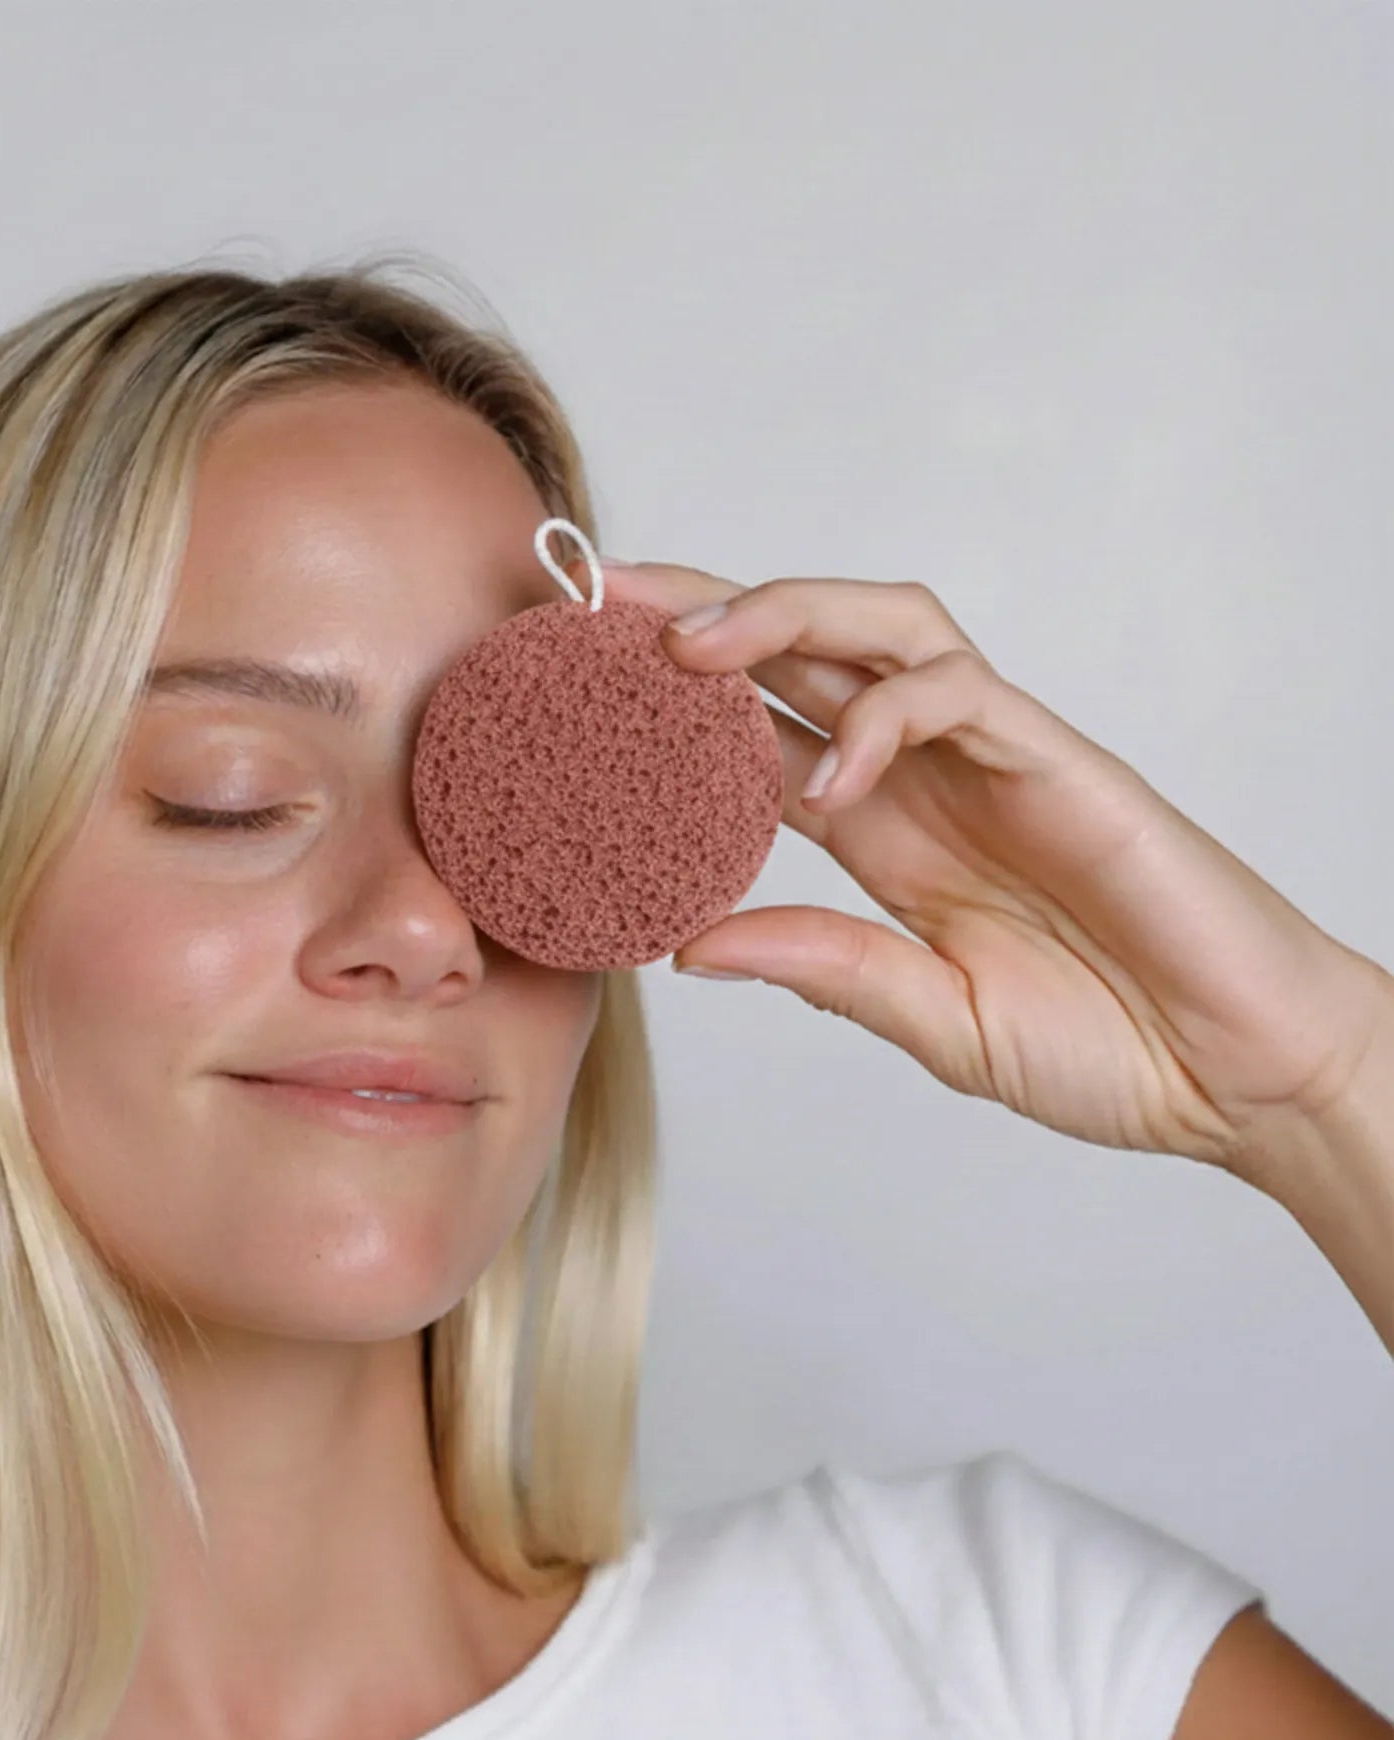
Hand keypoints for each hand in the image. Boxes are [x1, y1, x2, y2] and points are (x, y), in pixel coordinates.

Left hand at [594, 559, 1393, 1172]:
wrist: (1239, 1077)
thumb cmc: (1105, 1047)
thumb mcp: (931, 1020)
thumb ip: (824, 970)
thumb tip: (687, 946)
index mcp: (881, 832)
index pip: (751, 731)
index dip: (663, 699)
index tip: (566, 684)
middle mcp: (922, 776)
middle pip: (797, 646)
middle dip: (692, 609)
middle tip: (590, 597)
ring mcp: (992, 758)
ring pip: (879, 627)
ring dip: (779, 616)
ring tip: (687, 649)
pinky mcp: (1061, 762)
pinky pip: (962, 697)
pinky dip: (886, 719)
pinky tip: (832, 781)